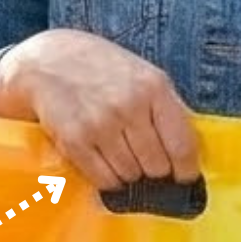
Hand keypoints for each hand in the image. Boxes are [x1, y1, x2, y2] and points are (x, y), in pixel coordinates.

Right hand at [0, 30, 201, 193]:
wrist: (47, 62)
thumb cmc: (101, 69)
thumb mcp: (143, 74)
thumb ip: (169, 107)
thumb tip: (193, 150)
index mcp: (154, 88)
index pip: (182, 146)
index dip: (186, 170)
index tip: (184, 177)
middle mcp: (129, 106)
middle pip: (157, 166)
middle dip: (154, 169)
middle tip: (146, 161)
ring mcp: (100, 125)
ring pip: (131, 175)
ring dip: (129, 173)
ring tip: (120, 154)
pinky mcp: (75, 142)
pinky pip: (104, 180)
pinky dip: (108, 178)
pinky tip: (105, 162)